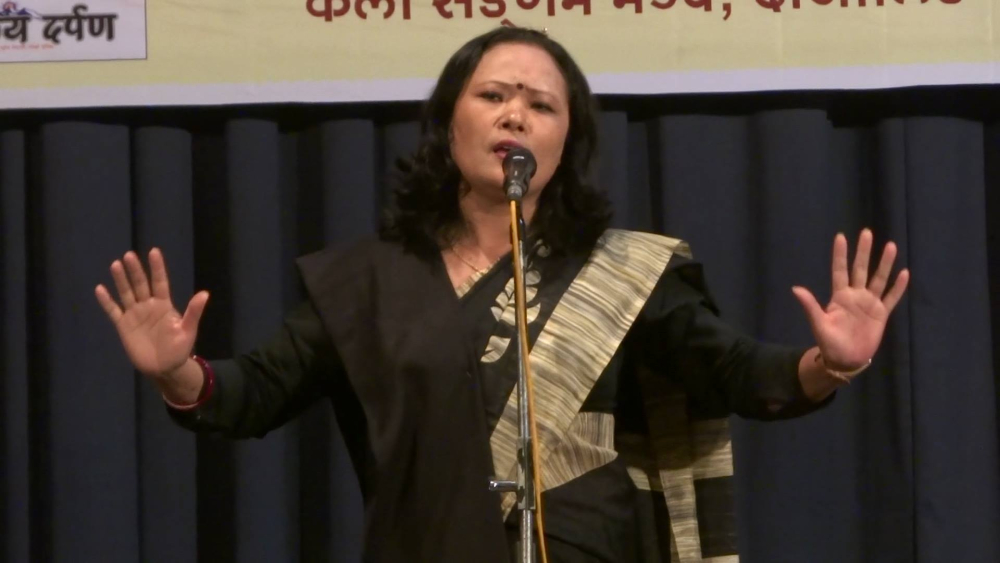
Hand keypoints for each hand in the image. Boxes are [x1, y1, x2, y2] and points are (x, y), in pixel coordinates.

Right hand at [94, 248, 208, 378]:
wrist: (164, 368)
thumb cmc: (179, 348)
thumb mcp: (188, 330)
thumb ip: (193, 312)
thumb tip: (205, 294)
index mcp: (164, 305)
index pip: (160, 282)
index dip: (157, 268)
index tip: (154, 251)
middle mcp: (148, 306)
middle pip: (140, 284)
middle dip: (135, 270)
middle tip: (129, 255)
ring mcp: (135, 314)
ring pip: (126, 293)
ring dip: (121, 280)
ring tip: (116, 265)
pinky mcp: (123, 325)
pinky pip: (113, 311)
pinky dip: (107, 301)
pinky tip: (100, 289)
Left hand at [792, 228, 909, 370]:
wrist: (845, 360)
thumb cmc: (829, 342)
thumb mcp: (818, 324)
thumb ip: (810, 306)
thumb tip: (795, 288)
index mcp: (839, 297)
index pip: (840, 271)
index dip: (840, 255)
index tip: (841, 237)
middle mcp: (855, 296)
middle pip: (860, 269)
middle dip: (864, 252)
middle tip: (866, 232)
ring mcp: (870, 303)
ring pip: (879, 279)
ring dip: (884, 264)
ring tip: (890, 246)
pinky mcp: (881, 314)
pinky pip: (891, 298)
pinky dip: (898, 287)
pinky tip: (904, 273)